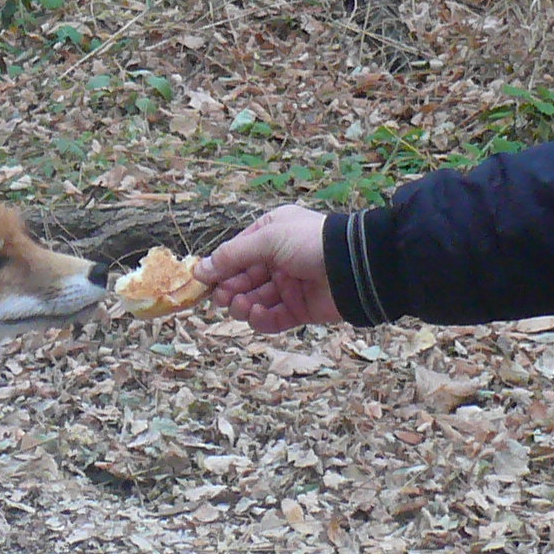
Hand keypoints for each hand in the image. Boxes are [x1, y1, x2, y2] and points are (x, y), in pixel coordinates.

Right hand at [201, 203, 339, 331]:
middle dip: (229, 289)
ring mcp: (289, 285)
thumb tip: (199, 270)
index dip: (219, 268)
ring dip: (242, 305)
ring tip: (241, 306)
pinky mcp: (299, 309)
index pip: (236, 253)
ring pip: (254, 300)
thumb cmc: (312, 242)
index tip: (202, 282)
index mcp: (271, 234)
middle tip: (221, 298)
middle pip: (242, 279)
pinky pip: (272, 318)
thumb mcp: (268, 239)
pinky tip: (257, 313)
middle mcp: (278, 259)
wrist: (354, 267)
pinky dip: (261, 319)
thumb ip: (232, 255)